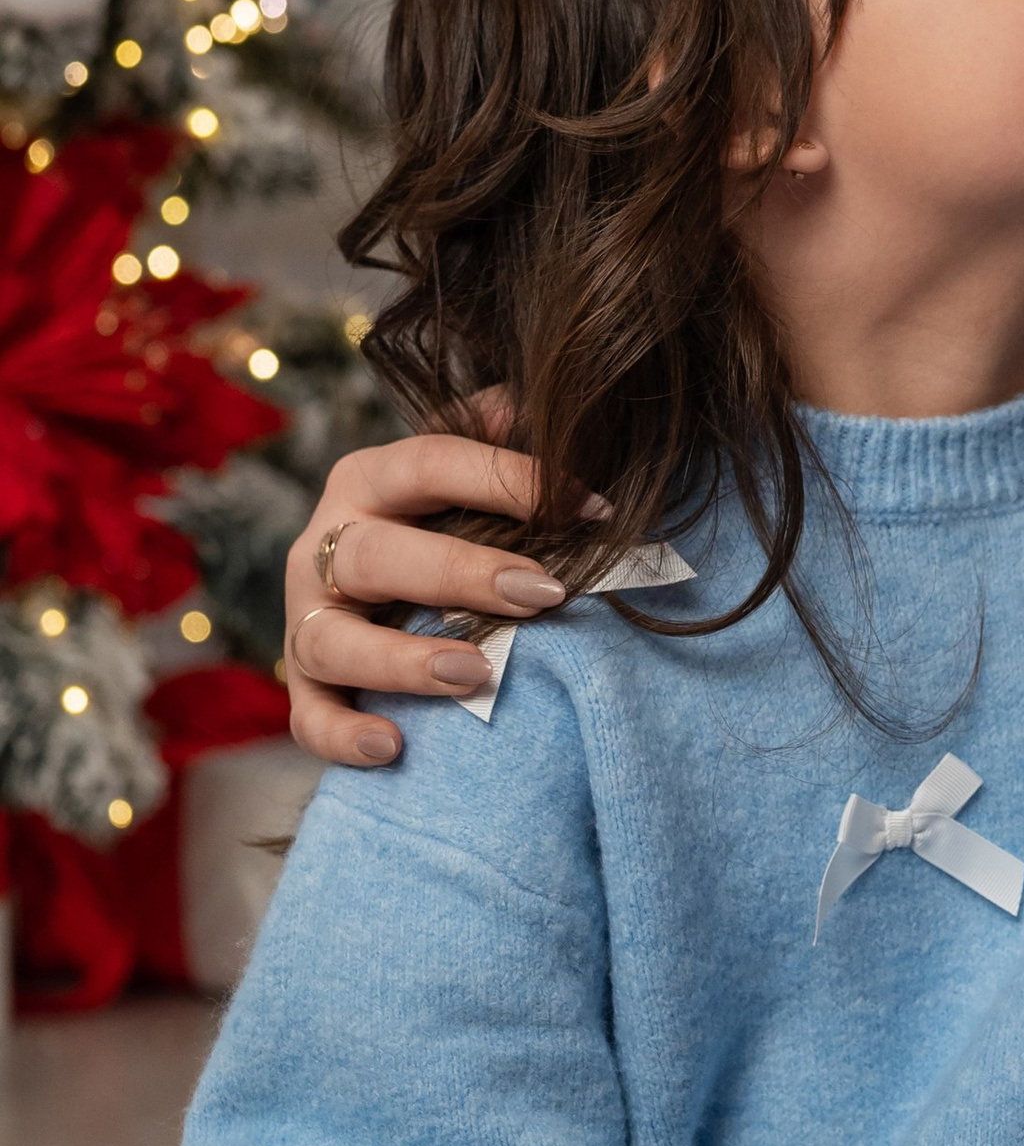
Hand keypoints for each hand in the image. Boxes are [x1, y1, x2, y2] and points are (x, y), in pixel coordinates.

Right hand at [283, 422, 555, 767]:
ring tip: (473, 674)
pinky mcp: (306, 681)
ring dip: (400, 660)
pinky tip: (394, 747)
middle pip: (375, 554)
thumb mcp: (469, 468)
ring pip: (329, 639)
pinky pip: (308, 716)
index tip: (594, 508)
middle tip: (544, 593)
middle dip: (461, 573)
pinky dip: (343, 734)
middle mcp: (327, 541)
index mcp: (371, 479)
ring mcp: (307, 614)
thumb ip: (498, 432)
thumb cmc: (446, 519)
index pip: (431, 461)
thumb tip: (533, 399)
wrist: (387, 585)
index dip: (512, 479)